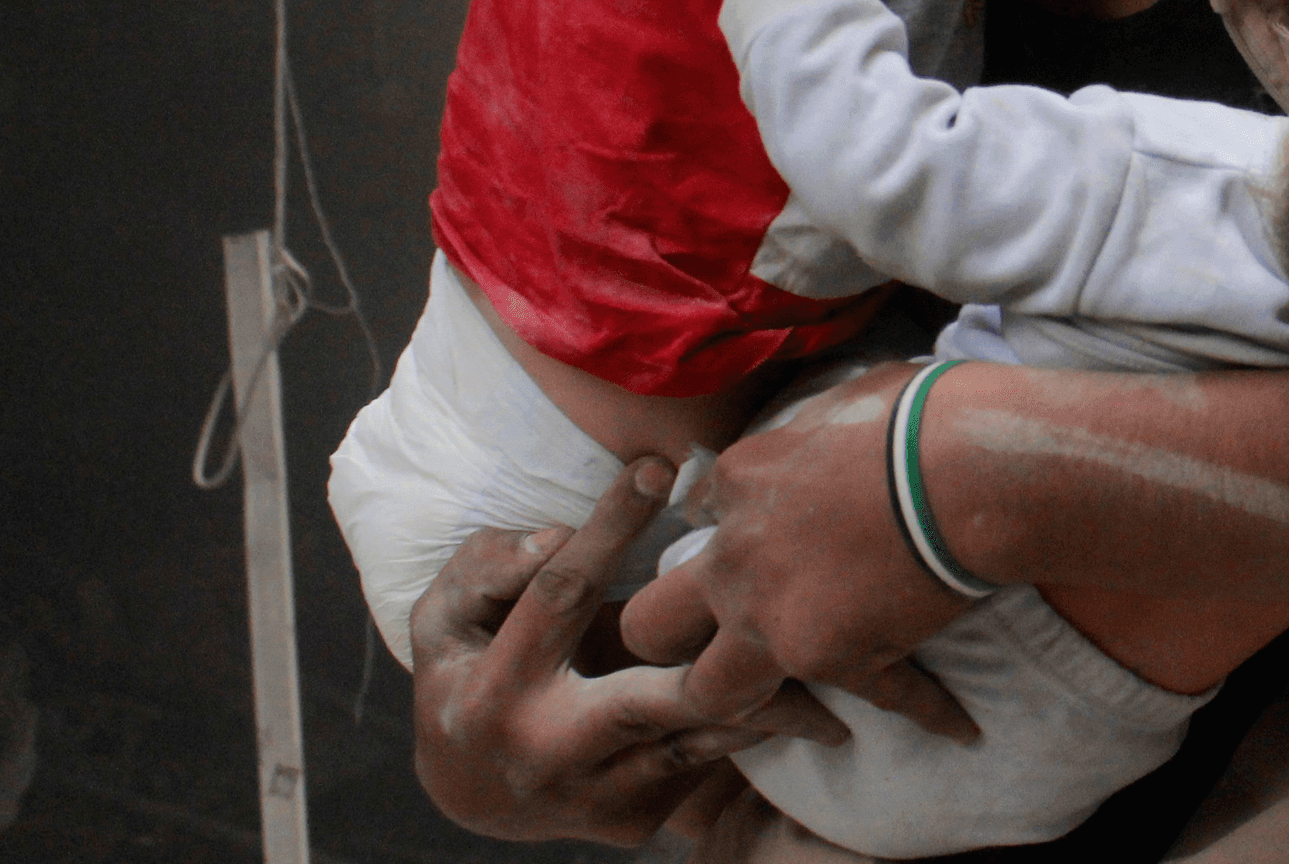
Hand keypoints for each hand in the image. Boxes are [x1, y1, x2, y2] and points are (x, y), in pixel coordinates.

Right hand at [409, 456, 847, 844]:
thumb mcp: (446, 618)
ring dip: (770, 701)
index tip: (655, 467)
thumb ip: (488, 570)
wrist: (470, 792)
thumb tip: (554, 537)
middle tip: (788, 606)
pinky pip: (703, 764)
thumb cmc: (467, 673)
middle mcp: (548, 750)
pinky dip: (750, 723)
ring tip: (842, 658)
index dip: (608, 530)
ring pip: (699, 740)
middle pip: (653, 700)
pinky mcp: (634, 820)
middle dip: (724, 661)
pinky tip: (803, 692)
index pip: (559, 596)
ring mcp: (595, 795)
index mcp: (497, 689)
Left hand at [620, 363, 979, 743]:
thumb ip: (814, 435)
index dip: (732, 531)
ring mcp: (774, 618)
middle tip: (709, 639)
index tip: (772, 536)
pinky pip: (880, 696)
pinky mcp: (833, 659)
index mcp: (740, 480)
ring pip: (707, 692)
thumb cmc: (923, 413)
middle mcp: (736, 557)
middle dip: (670, 636)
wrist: (973, 468)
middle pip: (652, 622)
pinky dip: (928, 706)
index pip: (700, 519)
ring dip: (741, 700)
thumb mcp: (847, 398)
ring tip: (775, 706)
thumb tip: (827, 438)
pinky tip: (959, 722)